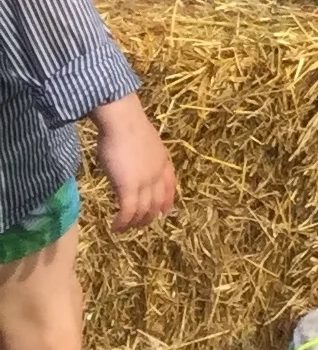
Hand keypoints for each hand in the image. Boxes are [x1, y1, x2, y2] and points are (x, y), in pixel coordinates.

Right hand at [91, 94, 176, 230]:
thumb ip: (144, 157)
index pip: (170, 186)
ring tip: (124, 228)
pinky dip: (122, 222)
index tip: (165, 212)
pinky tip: (115, 227)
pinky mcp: (128, 187)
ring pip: (143, 211)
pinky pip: (128, 212)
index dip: (167, 201)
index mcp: (163, 161)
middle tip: (138, 225)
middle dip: (148, 217)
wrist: (122, 121)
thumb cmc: (128, 127)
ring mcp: (144, 182)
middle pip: (157, 203)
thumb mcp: (144, 143)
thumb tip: (135, 162)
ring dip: (133, 223)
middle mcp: (157, 173)